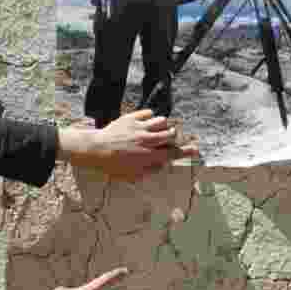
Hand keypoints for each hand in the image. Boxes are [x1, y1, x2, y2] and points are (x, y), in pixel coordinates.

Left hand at [59, 109, 199, 181]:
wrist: (95, 150)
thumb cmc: (112, 166)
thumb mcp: (132, 176)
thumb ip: (149, 171)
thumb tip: (161, 166)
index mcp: (149, 156)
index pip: (173, 153)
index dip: (186, 151)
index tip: (195, 149)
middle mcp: (147, 141)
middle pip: (170, 134)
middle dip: (173, 136)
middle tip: (170, 138)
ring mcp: (139, 128)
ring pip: (161, 121)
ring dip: (163, 125)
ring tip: (157, 130)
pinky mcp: (131, 119)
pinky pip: (148, 113)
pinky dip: (150, 116)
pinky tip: (146, 122)